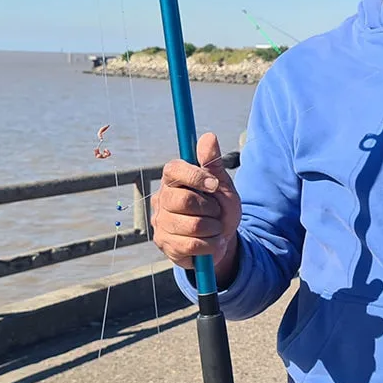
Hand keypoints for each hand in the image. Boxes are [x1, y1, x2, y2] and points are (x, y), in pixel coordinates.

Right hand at [151, 132, 240, 279]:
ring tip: (214, 228)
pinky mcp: (164, 244)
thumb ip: (213, 164)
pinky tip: (210, 243)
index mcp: (173, 179)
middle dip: (211, 209)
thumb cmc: (220, 210)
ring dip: (214, 229)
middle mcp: (161, 198)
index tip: (215, 185)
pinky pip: (192, 245)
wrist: (222, 242)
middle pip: (185, 201)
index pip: (174, 169)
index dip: (196, 176)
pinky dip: (210, 245)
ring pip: (193, 225)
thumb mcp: (223, 186)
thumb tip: (209, 136)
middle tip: (215, 212)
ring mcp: (160, 222)